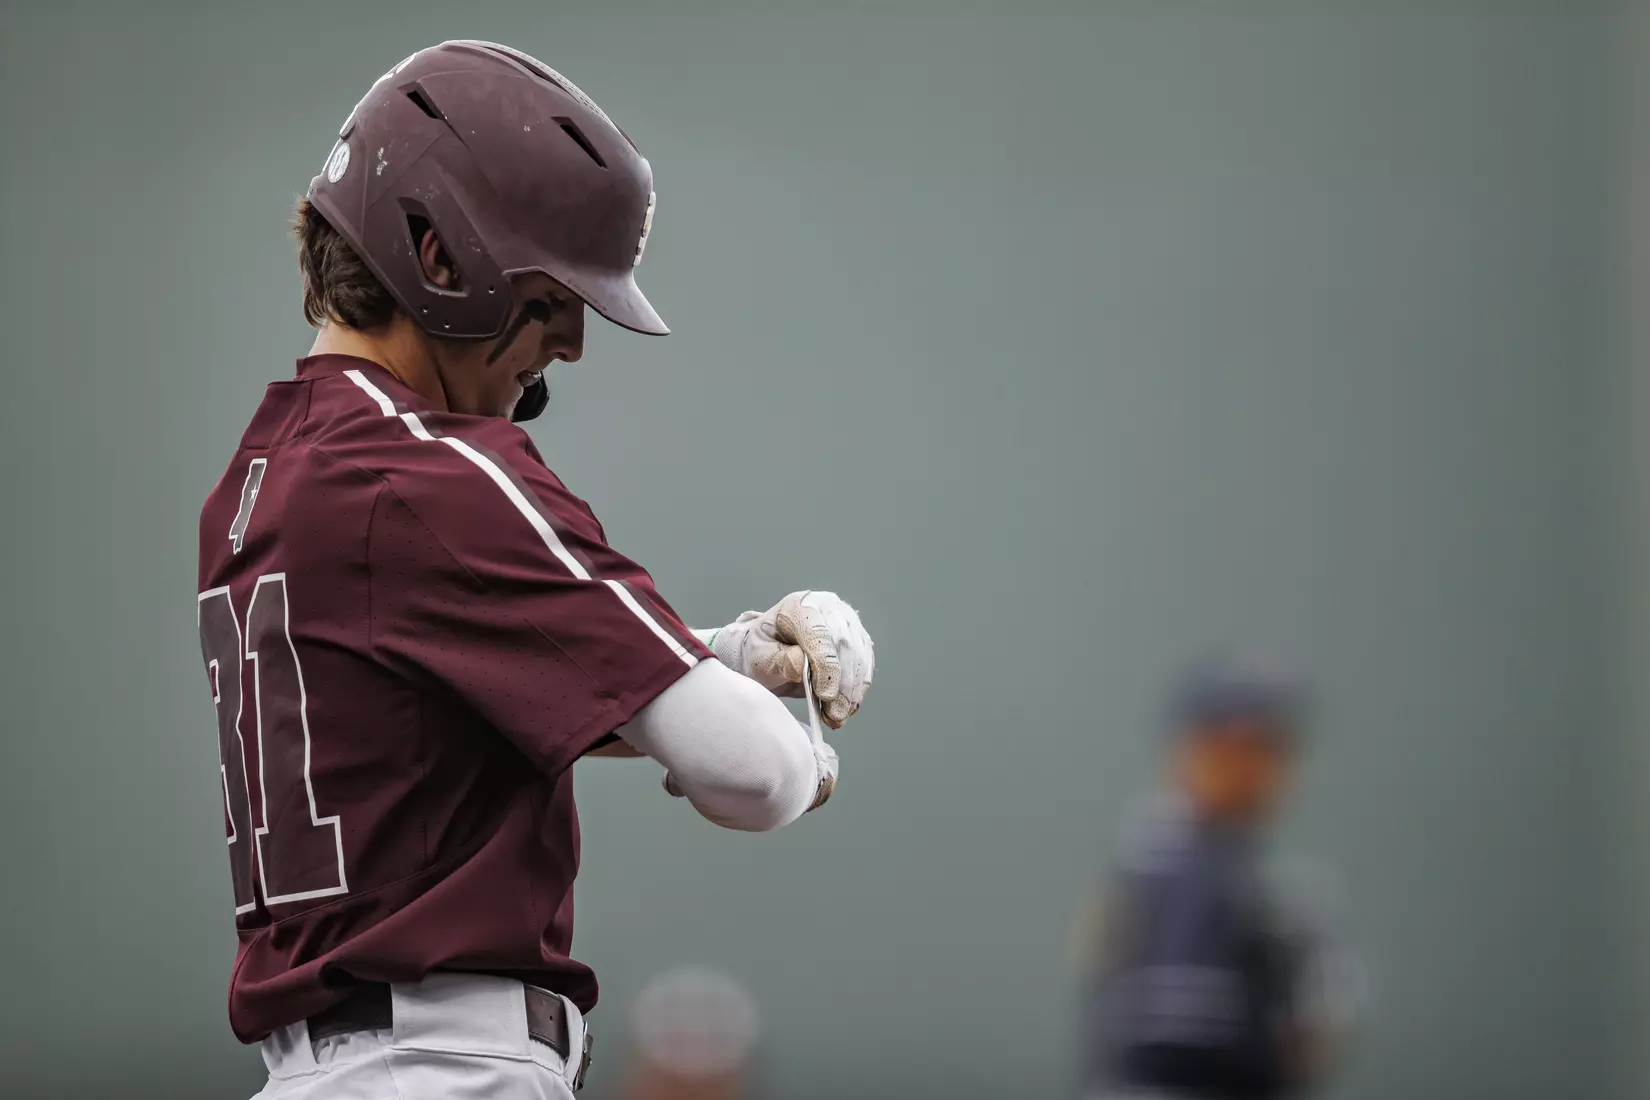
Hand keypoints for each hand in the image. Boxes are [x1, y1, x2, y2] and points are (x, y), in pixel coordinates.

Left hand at [710, 591, 873, 727]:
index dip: (825, 665)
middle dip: (842, 684)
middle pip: (844, 645)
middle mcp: (829, 608)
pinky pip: (864, 666)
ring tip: (837, 717)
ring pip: (859, 657)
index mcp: (800, 606)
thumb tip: (800, 665)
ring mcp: (847, 623)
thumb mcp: (758, 657)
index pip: (819, 633)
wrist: (770, 650)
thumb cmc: (762, 651)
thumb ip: (777, 660)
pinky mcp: (858, 640)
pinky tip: (846, 708)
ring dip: (851, 692)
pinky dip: (857, 690)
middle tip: (834, 714)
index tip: (825, 694)